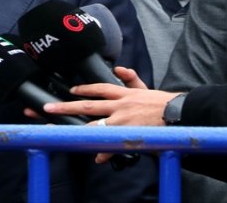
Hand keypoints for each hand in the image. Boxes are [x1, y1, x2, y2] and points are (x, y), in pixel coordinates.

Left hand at [40, 67, 177, 163]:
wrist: (178, 114)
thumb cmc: (161, 103)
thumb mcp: (144, 87)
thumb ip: (130, 78)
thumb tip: (119, 68)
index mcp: (123, 94)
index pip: (98, 89)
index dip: (83, 90)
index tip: (70, 91)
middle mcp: (120, 105)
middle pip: (88, 105)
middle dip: (66, 106)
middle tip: (48, 108)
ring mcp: (123, 120)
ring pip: (96, 125)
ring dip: (80, 130)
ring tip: (63, 133)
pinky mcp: (129, 133)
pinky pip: (113, 144)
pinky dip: (106, 152)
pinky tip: (98, 157)